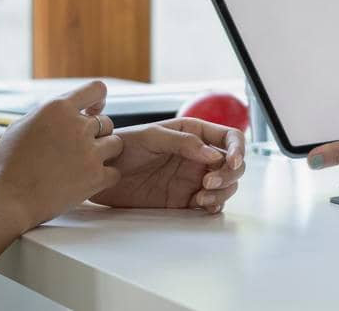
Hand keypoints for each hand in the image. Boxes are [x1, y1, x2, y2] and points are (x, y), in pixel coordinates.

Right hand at [0, 80, 123, 230]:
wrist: (5, 200)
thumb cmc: (6, 164)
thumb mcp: (22, 125)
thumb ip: (49, 115)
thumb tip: (66, 109)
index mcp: (58, 108)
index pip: (97, 89)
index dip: (97, 101)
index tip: (91, 112)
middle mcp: (77, 126)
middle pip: (106, 122)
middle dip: (96, 133)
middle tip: (79, 149)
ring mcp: (89, 152)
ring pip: (116, 144)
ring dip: (104, 153)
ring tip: (84, 164)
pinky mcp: (95, 177)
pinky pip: (115, 172)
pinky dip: (105, 177)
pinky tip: (89, 181)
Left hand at [90, 118, 246, 213]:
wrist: (101, 173)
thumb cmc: (122, 146)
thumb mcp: (151, 137)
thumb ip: (183, 142)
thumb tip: (212, 154)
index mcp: (194, 133)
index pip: (229, 138)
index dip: (238, 149)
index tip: (231, 162)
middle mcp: (198, 156)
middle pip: (233, 165)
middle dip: (229, 175)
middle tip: (208, 182)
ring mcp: (193, 178)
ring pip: (226, 186)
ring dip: (222, 192)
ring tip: (202, 197)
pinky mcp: (184, 199)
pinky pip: (210, 204)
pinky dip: (214, 206)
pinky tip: (202, 205)